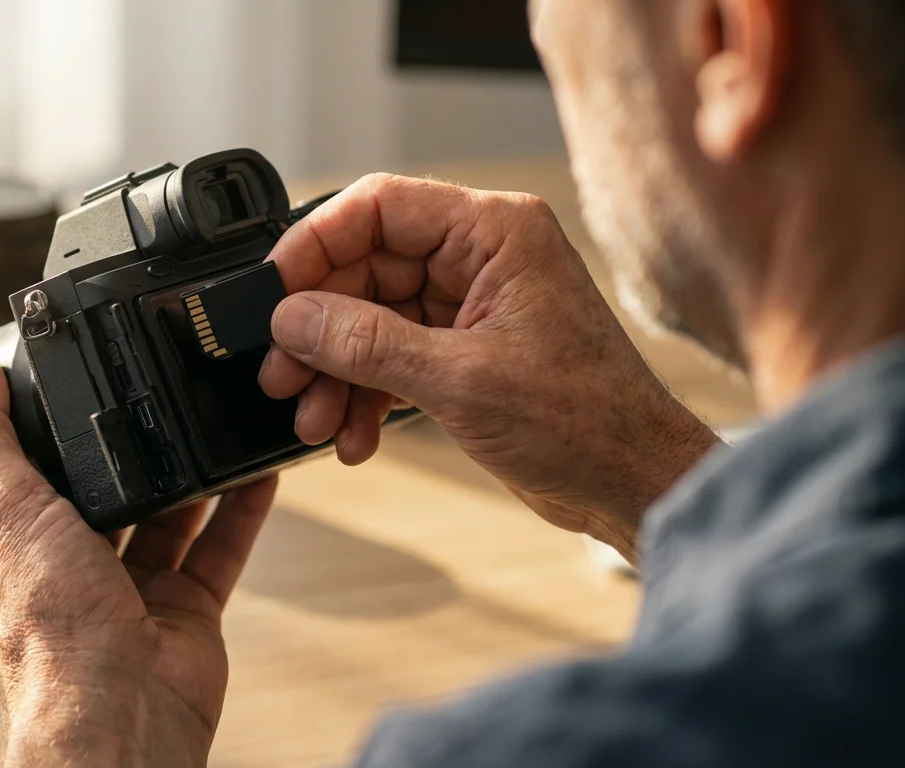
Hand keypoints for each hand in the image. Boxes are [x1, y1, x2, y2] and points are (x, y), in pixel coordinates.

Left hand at [0, 334, 276, 766]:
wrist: (125, 715)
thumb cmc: (53, 636)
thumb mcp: (3, 510)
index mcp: (0, 560)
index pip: (6, 487)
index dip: (28, 444)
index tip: (56, 395)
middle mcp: (61, 577)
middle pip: (94, 498)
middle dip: (120, 455)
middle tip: (146, 396)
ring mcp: (125, 596)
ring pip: (161, 521)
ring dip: (184, 477)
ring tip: (207, 420)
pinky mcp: (182, 612)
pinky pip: (215, 551)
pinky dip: (237, 511)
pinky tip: (253, 471)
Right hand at [260, 174, 718, 563]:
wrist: (631, 486)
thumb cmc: (585, 423)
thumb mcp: (459, 380)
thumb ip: (365, 343)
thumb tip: (292, 318)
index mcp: (495, 231)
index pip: (377, 206)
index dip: (315, 244)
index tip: (274, 291)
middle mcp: (481, 257)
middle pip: (365, 268)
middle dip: (318, 327)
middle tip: (281, 374)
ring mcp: (471, 305)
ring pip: (370, 319)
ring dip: (335, 371)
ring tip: (315, 418)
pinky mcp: (465, 352)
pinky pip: (391, 357)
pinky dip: (365, 394)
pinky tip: (353, 435)